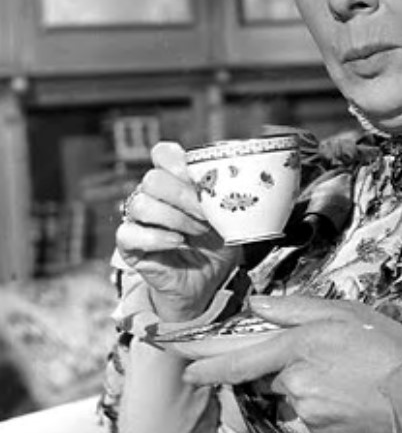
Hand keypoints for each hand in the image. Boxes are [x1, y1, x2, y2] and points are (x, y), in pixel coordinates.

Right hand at [117, 141, 239, 321]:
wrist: (209, 278)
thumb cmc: (217, 241)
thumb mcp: (227, 214)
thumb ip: (226, 194)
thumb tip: (241, 180)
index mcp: (174, 179)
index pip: (162, 154)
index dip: (177, 162)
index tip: (200, 179)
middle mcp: (152, 195)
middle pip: (153, 180)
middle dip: (184, 196)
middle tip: (206, 213)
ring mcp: (138, 219)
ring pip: (141, 205)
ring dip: (175, 218)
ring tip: (198, 230)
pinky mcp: (129, 246)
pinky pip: (128, 234)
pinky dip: (156, 237)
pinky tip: (178, 242)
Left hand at [184, 295, 401, 432]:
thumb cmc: (388, 346)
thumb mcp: (346, 312)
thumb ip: (297, 308)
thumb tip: (259, 304)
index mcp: (301, 345)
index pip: (242, 357)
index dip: (209, 362)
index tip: (184, 364)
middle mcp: (297, 381)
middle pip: (268, 373)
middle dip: (281, 365)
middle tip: (324, 356)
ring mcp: (307, 410)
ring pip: (287, 393)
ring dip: (302, 382)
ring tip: (343, 372)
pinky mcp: (319, 431)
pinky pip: (305, 413)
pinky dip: (317, 401)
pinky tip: (346, 390)